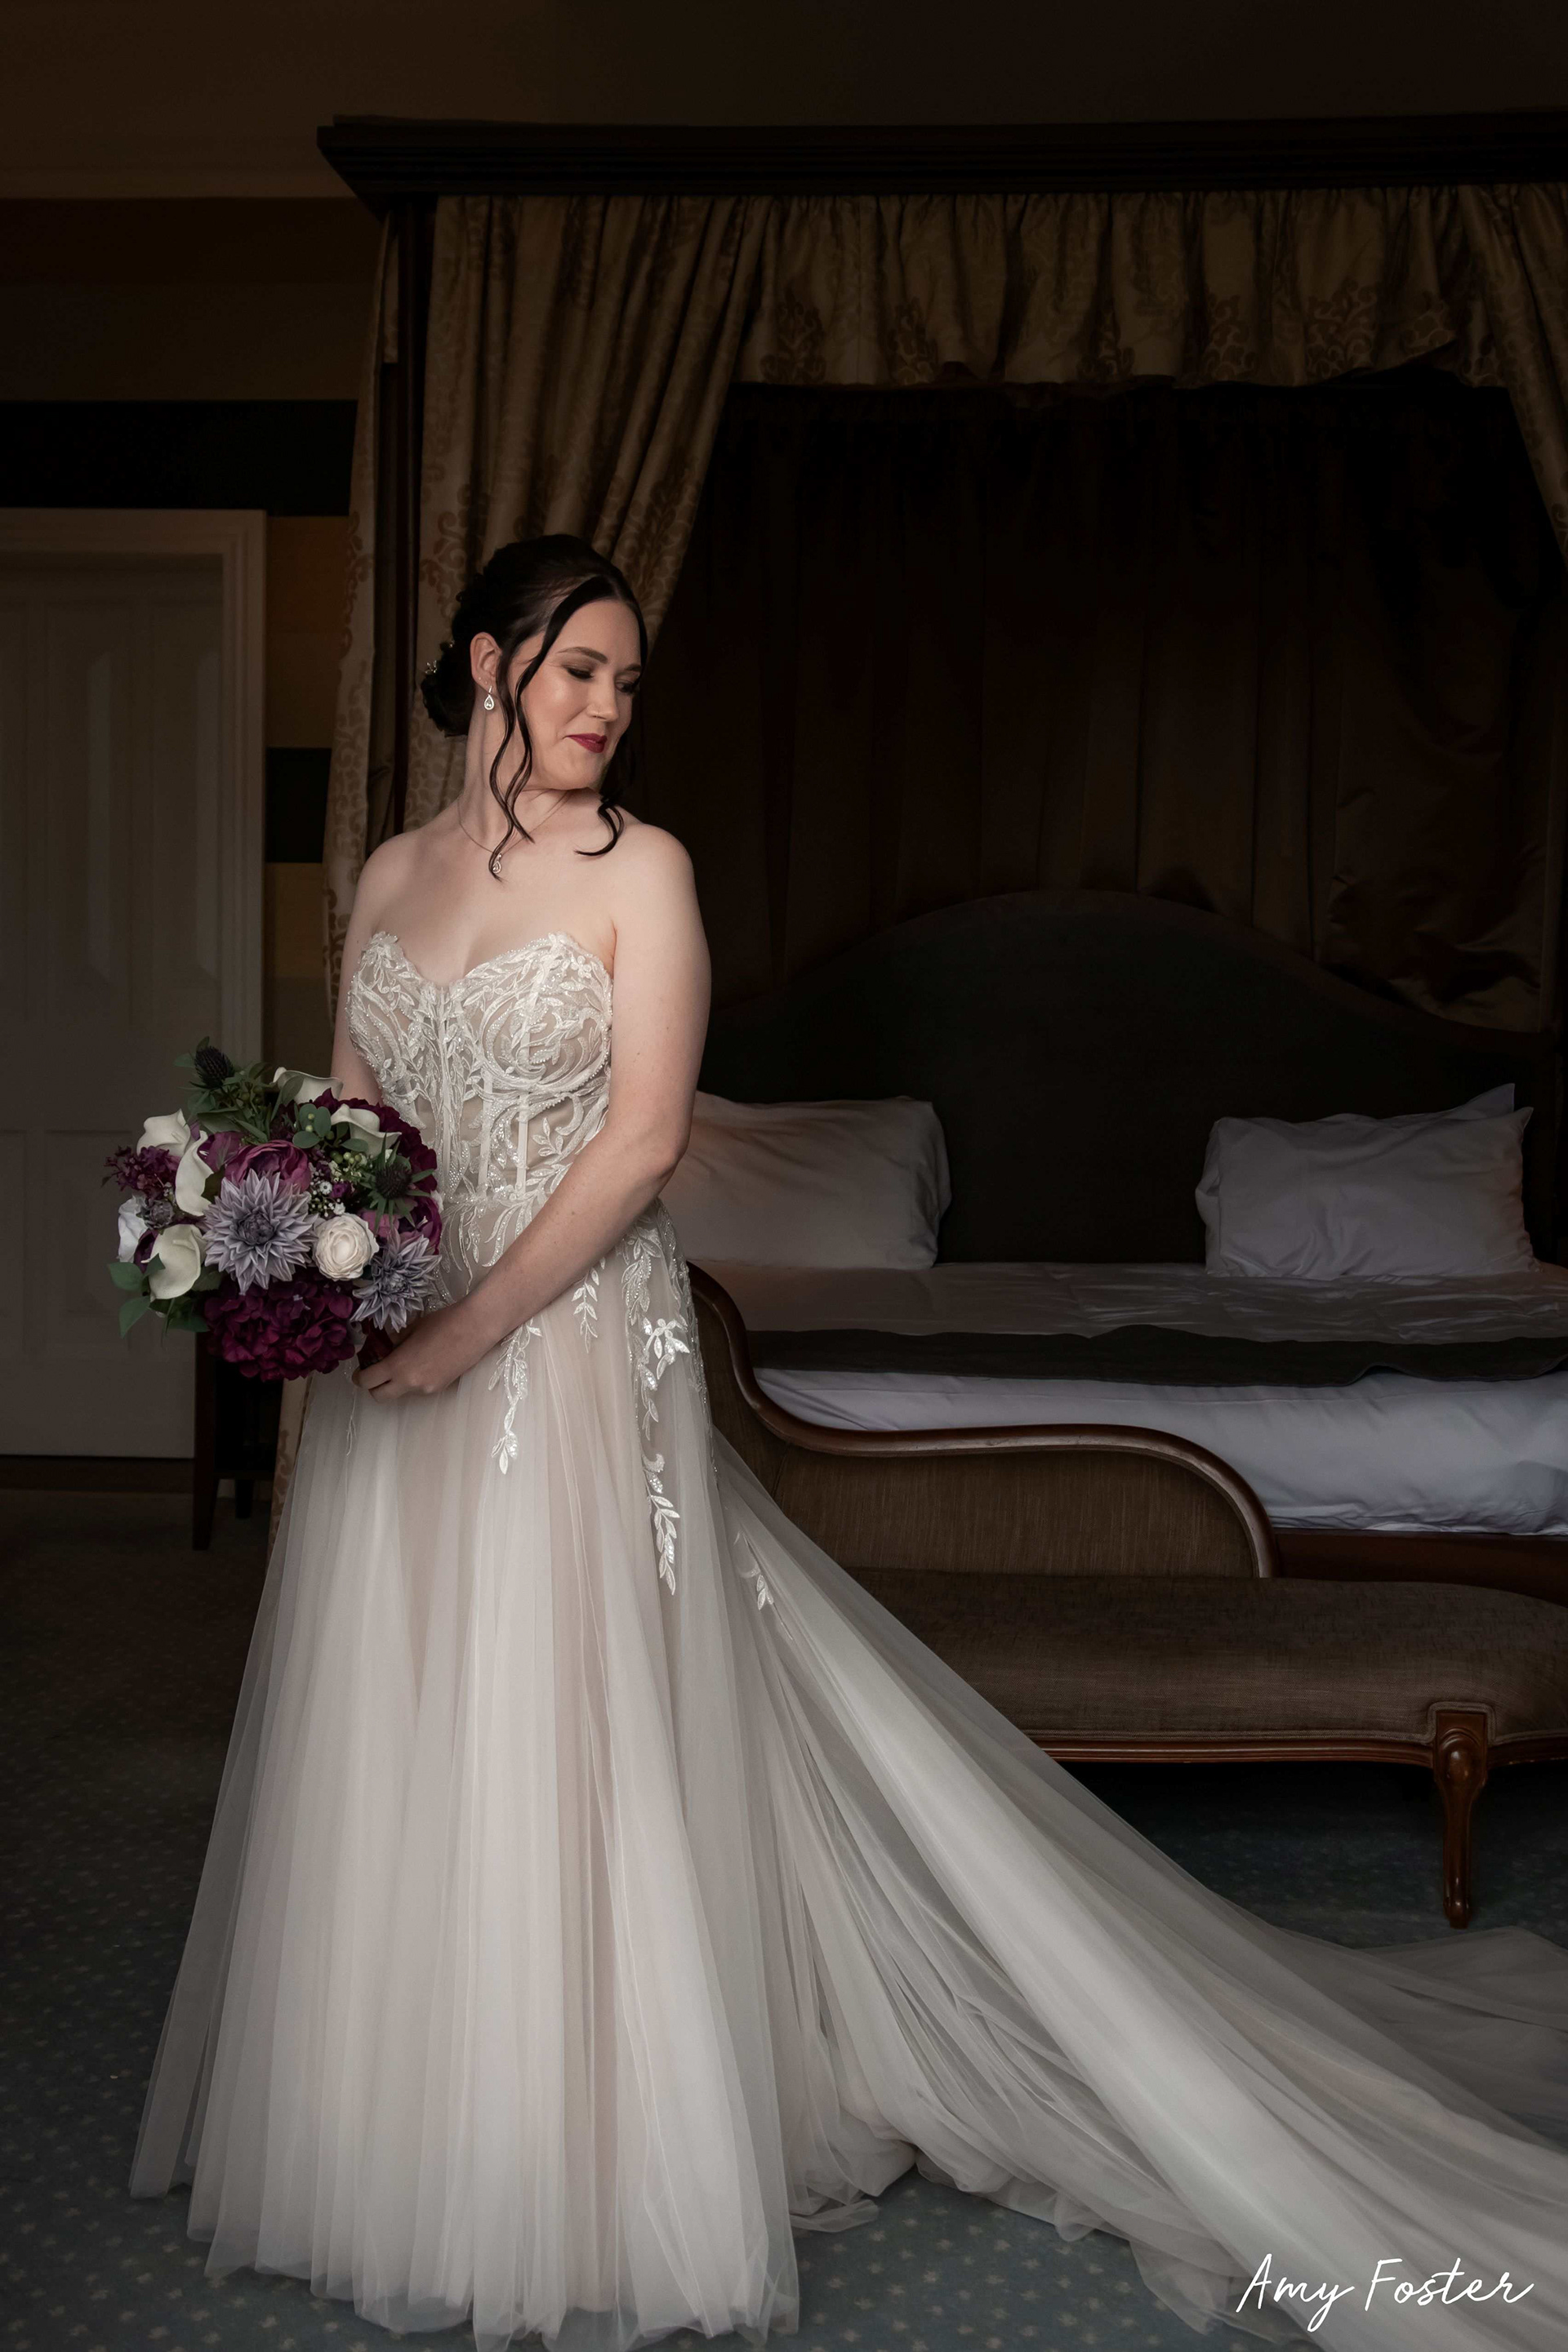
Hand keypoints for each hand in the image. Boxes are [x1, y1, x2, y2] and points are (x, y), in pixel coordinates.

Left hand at [352, 1303, 488, 1401]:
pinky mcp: (440, 1388)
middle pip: (379, 1396)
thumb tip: (386, 1347)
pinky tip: (425, 1363)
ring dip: (396, 1383)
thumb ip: (395, 1342)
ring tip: (406, 1363)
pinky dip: (414, 1381)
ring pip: (400, 1393)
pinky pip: (418, 1389)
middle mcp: (409, 1383)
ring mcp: (426, 1388)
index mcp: (398, 1365)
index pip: (367, 1381)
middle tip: (376, 1372)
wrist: (475, 1328)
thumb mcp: (411, 1328)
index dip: (359, 1376)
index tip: (360, 1370)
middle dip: (373, 1387)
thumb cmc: (443, 1322)